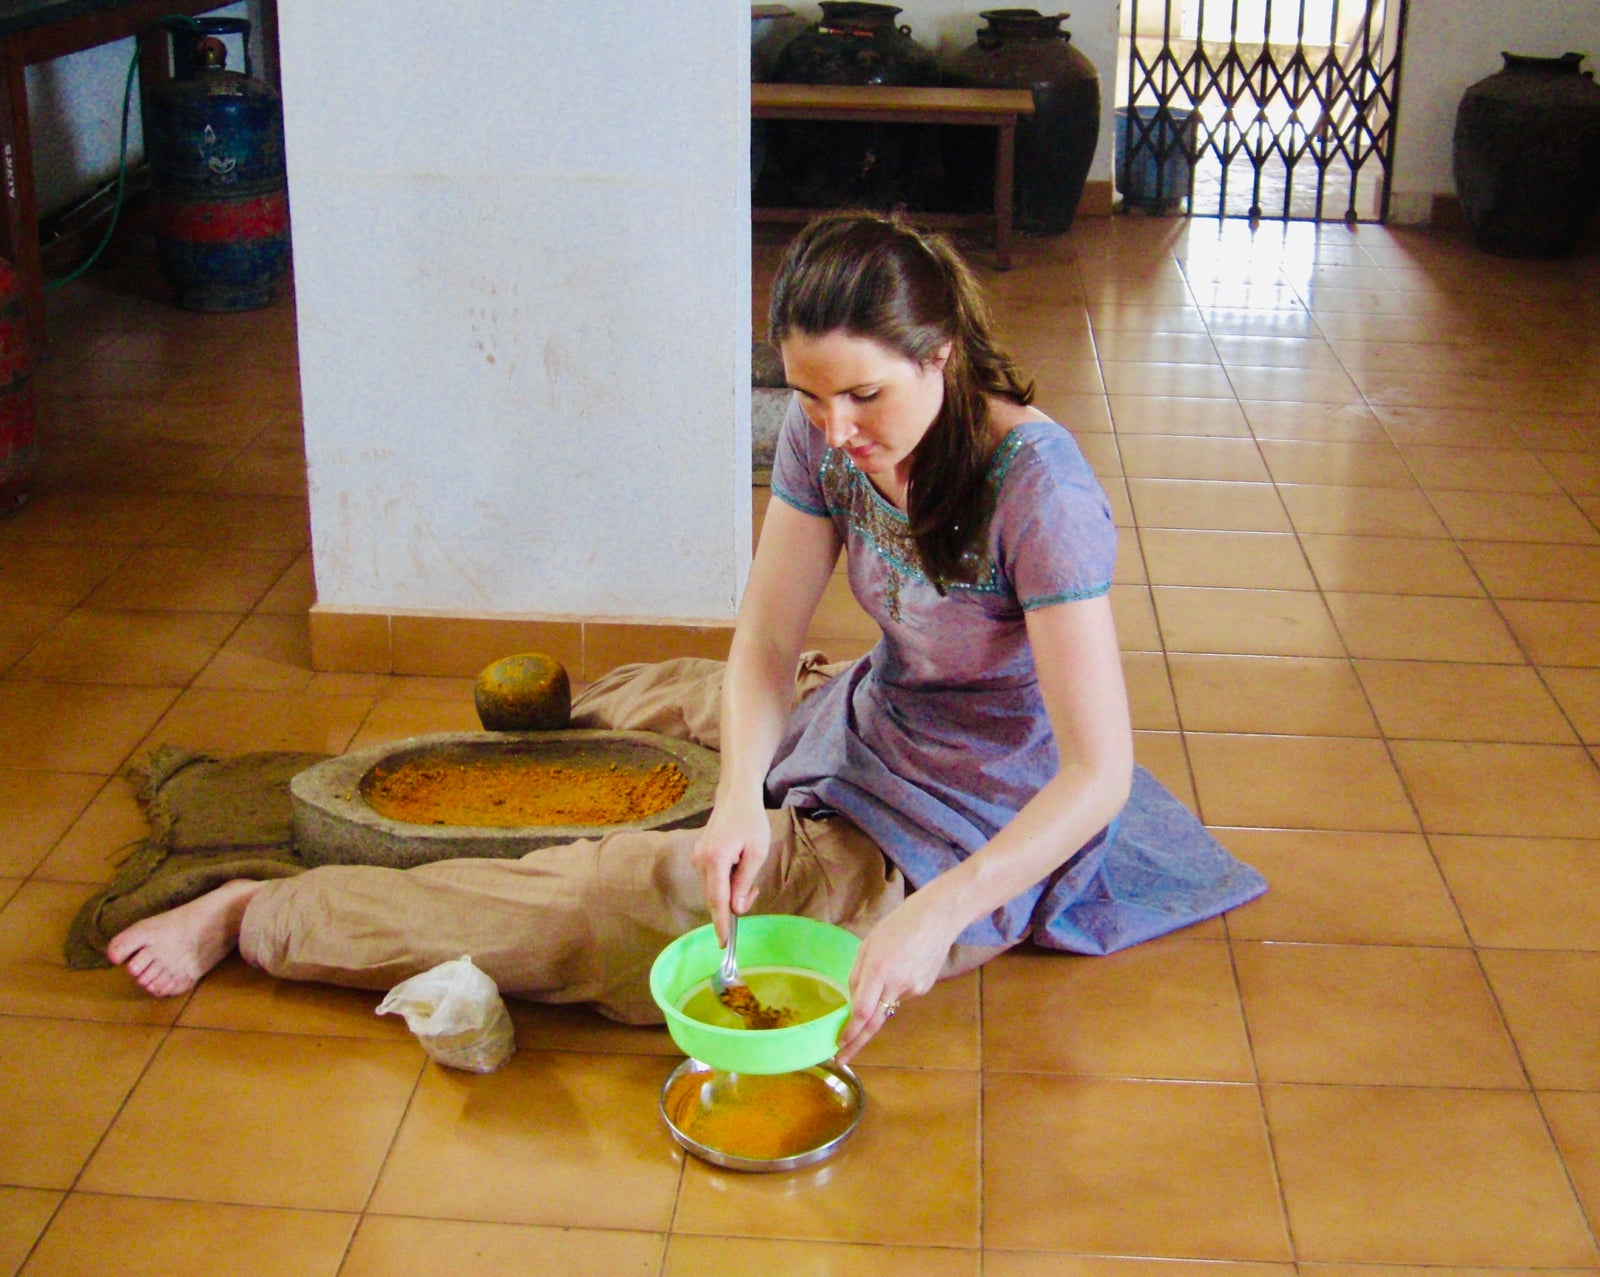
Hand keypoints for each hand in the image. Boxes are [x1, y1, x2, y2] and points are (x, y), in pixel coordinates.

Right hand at [690, 796, 771, 944]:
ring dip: (731, 892)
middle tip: (753, 892)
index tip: (723, 943)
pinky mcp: (698, 857)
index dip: (721, 924)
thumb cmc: (751, 821)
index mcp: (715, 860)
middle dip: (732, 906)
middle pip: (714, 898)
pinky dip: (725, 883)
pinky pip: (711, 880)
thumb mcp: (757, 852)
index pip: (717, 900)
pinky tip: (738, 869)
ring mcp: (696, 859)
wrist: (735, 796)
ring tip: (749, 875)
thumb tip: (736, 908)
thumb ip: (745, 882)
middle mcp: (700, 862)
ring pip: (713, 890)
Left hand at [834, 892, 956, 1064]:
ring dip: (879, 999)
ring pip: (887, 1005)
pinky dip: (894, 988)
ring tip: (888, 967)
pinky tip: (902, 966)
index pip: (862, 1011)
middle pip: (874, 1022)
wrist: (939, 917)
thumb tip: (852, 1001)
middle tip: (841, 1058)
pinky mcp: (923, 989)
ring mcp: (913, 989)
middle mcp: (896, 984)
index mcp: (879, 969)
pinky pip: (900, 995)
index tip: (838, 1046)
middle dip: (856, 1042)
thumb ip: (858, 974)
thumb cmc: (899, 924)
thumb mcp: (869, 943)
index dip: (850, 1032)